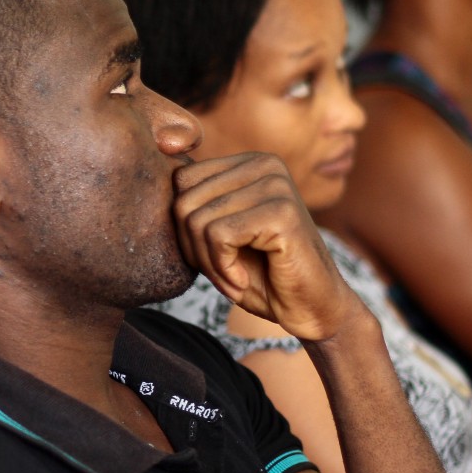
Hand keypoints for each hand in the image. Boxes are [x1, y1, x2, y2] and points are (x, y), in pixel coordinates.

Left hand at [172, 153, 363, 341]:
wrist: (311, 309)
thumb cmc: (263, 275)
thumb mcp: (218, 235)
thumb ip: (195, 206)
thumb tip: (159, 168)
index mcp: (248, 162)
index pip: (181, 182)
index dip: (185, 228)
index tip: (212, 255)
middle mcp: (264, 163)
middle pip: (185, 202)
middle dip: (194, 249)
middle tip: (222, 273)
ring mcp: (275, 184)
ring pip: (198, 221)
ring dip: (209, 264)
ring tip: (233, 277)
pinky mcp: (282, 212)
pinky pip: (219, 236)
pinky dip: (222, 268)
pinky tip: (243, 279)